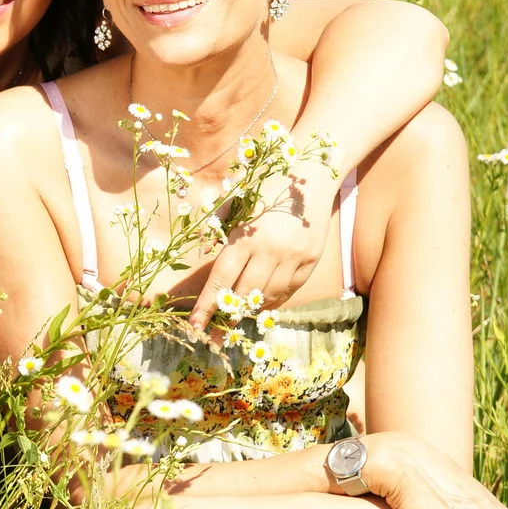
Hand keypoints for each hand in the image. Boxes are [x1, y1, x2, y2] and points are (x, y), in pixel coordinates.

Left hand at [190, 165, 331, 331]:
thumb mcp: (237, 205)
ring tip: (237, 318)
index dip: (207, 305)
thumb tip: (204, 257)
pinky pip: (289, 291)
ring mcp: (293, 257)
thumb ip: (219, 232)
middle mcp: (270, 250)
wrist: (312, 176)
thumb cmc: (265, 189)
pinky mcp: (311, 260)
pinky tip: (262, 304)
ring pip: (268, 297)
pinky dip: (273, 301)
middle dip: (228, 315)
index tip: (195, 326)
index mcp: (245, 237)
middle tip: (216, 332)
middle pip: (245, 294)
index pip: (221, 280)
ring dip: (251, 310)